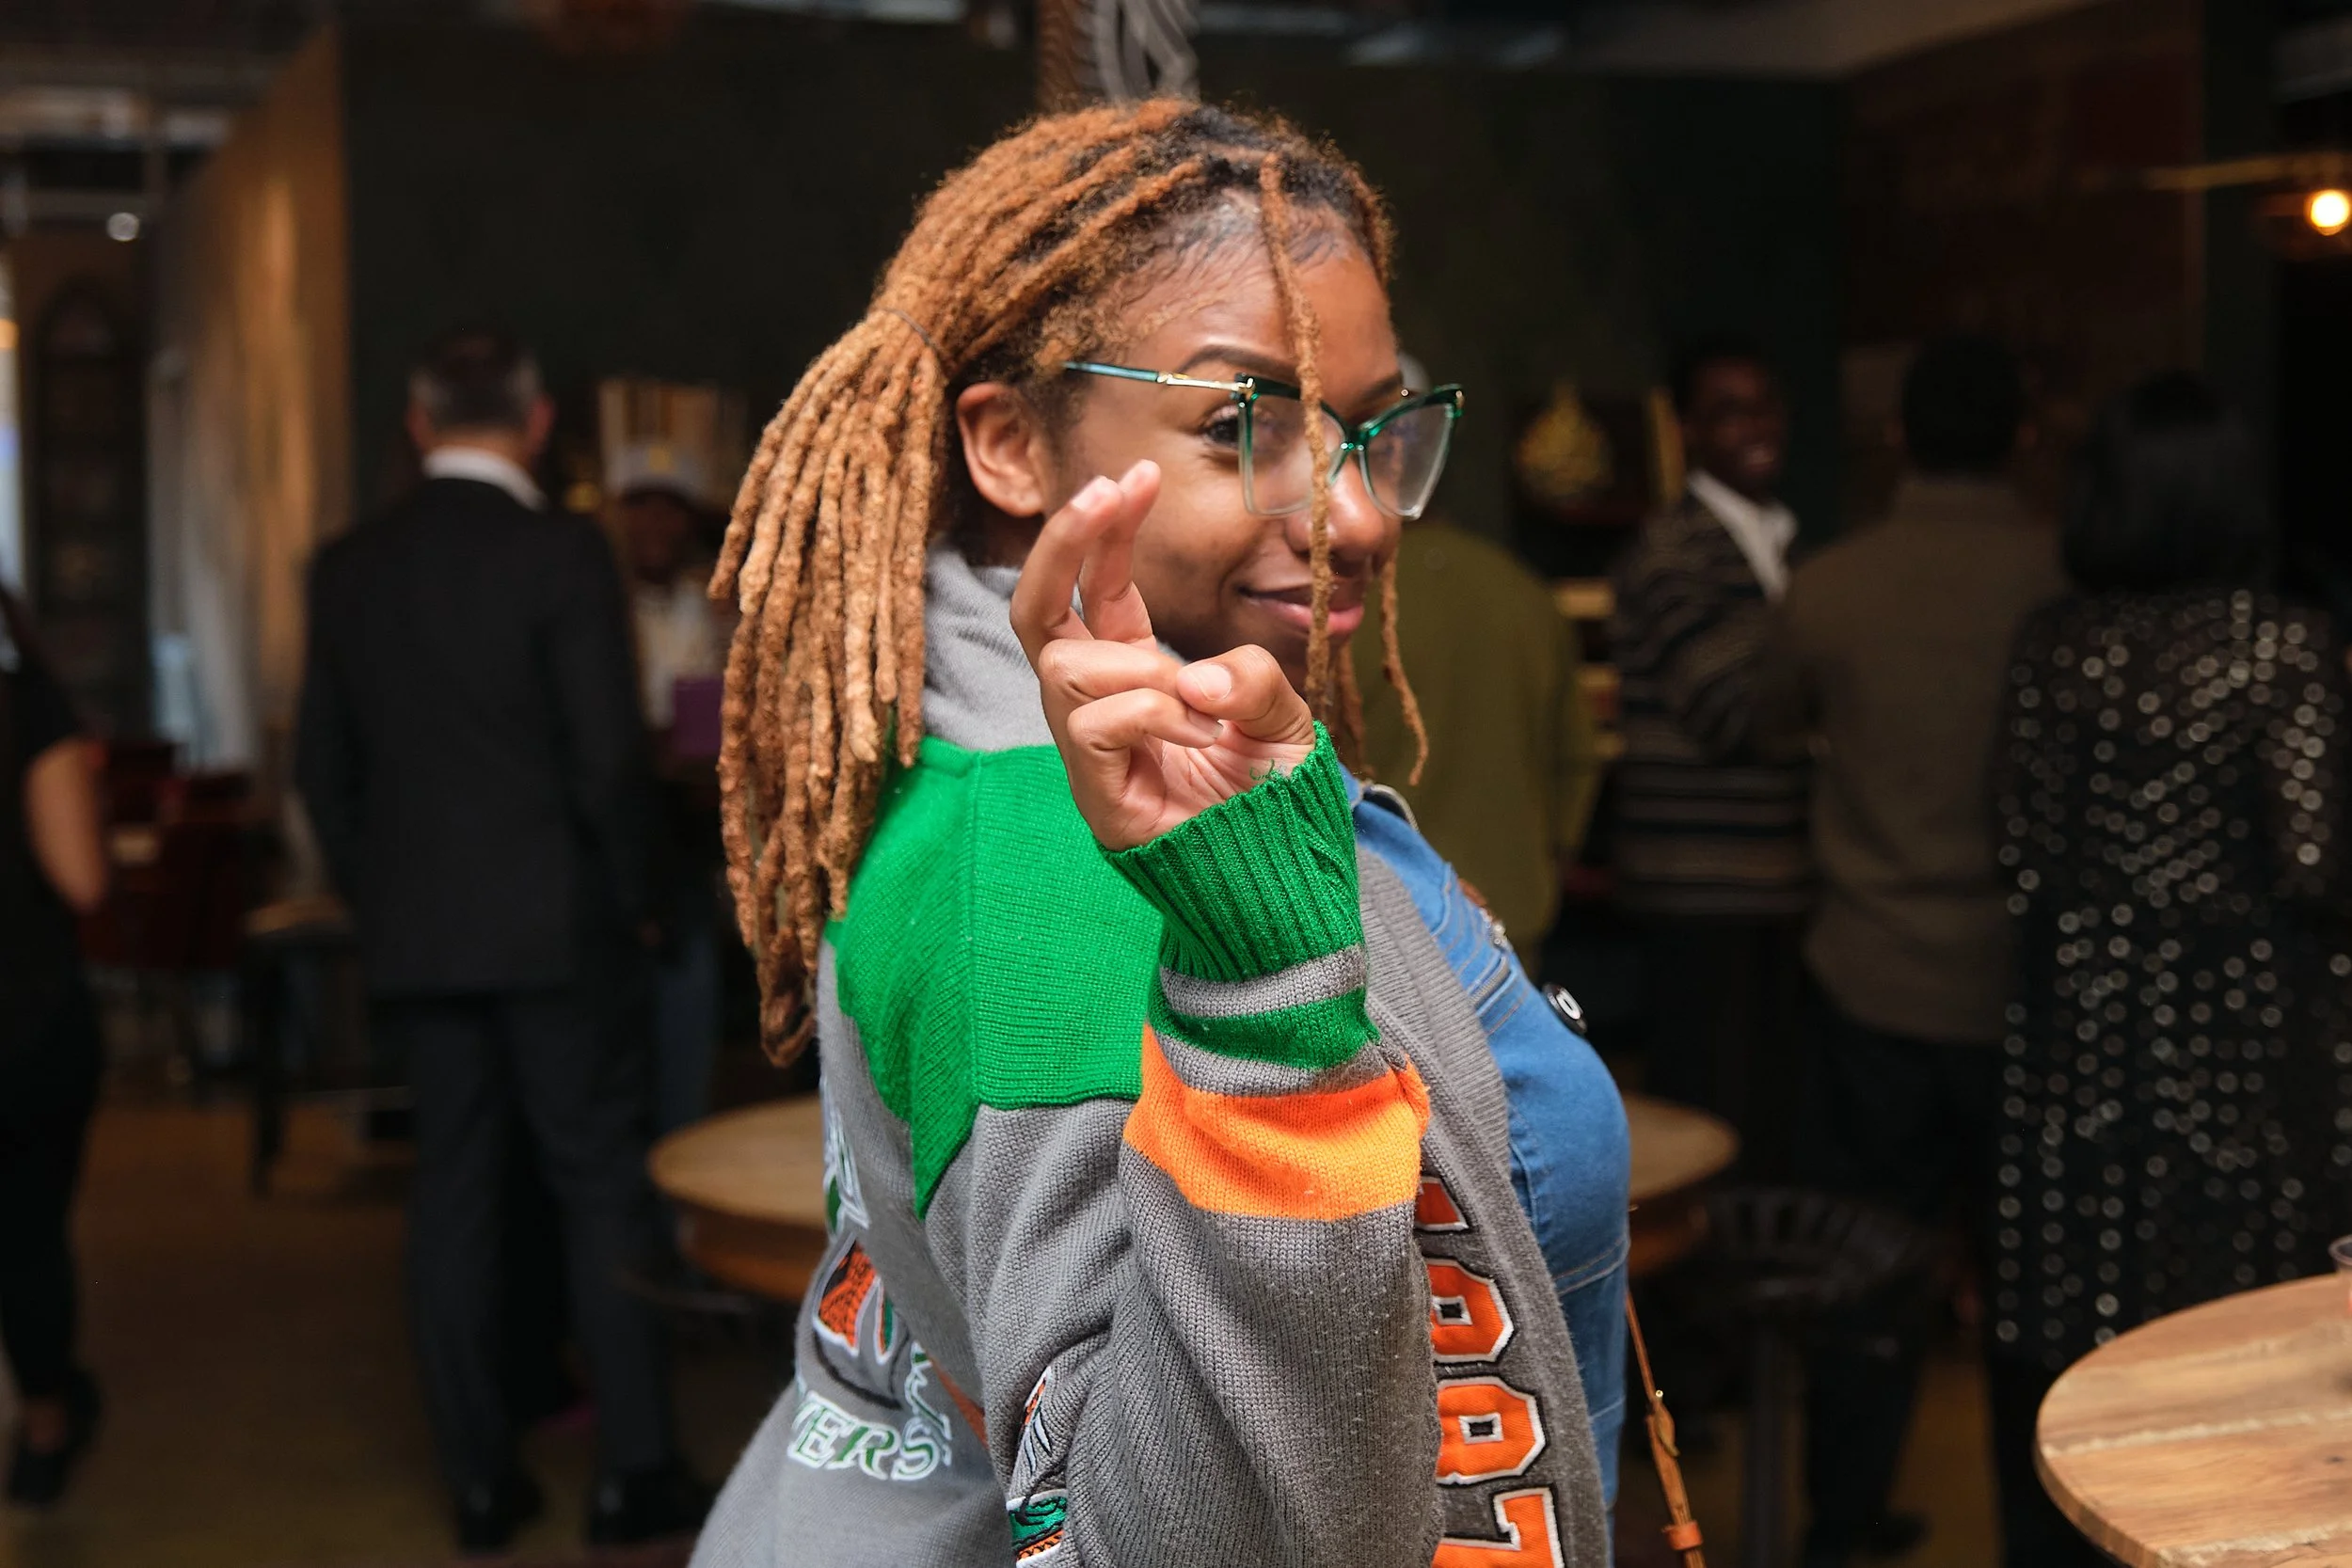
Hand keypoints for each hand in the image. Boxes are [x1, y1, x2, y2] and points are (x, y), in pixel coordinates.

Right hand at [1010, 461, 1317, 850]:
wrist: (1279, 884)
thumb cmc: (1273, 803)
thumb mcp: (1285, 720)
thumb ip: (1252, 678)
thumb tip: (1191, 675)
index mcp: (1138, 674)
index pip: (1096, 588)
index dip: (1104, 530)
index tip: (1139, 476)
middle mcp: (1100, 705)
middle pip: (1035, 610)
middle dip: (1061, 543)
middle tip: (1105, 493)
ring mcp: (1090, 752)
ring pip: (1065, 667)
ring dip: (1141, 668)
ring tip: (1201, 706)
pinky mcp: (1095, 796)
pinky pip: (1095, 723)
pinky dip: (1155, 715)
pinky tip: (1203, 739)